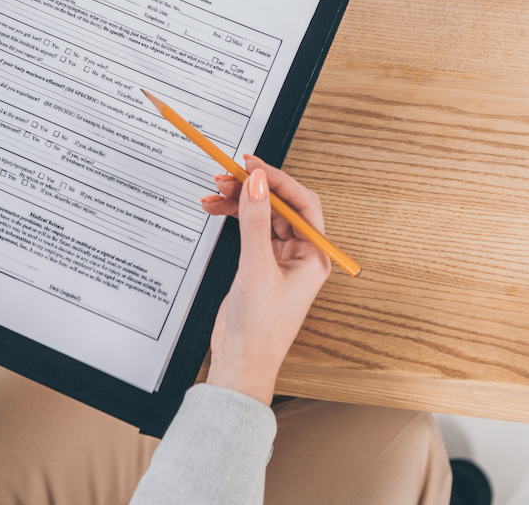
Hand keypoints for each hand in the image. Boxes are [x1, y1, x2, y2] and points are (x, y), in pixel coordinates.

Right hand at [202, 156, 330, 404]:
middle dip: (252, 188)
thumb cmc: (260, 330)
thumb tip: (258, 183)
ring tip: (214, 191)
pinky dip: (232, 216)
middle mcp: (299, 254)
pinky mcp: (259, 263)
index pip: (301, 203)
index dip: (277, 180)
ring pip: (260, 214)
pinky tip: (214, 208)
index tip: (252, 165)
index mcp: (313, 256)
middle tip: (226, 175)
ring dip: (238, 200)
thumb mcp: (256, 269)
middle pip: (278, 205)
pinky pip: (248, 228)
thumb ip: (255, 222)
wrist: (240, 363)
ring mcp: (279, 258)